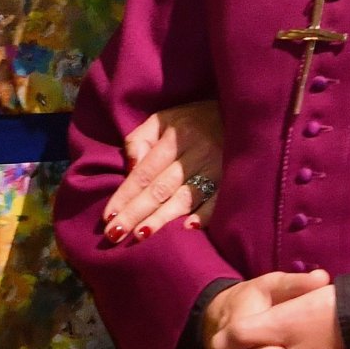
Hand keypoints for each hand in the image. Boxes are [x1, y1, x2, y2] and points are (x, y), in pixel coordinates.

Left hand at [103, 99, 222, 242]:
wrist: (242, 113)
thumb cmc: (195, 120)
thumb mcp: (164, 119)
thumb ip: (141, 139)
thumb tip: (130, 168)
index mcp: (176, 136)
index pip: (145, 171)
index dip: (125, 194)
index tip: (108, 216)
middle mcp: (196, 153)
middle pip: (160, 188)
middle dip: (135, 212)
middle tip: (114, 234)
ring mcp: (217, 167)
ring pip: (184, 198)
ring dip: (162, 218)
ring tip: (140, 235)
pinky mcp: (234, 179)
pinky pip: (218, 201)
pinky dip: (205, 215)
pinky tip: (188, 229)